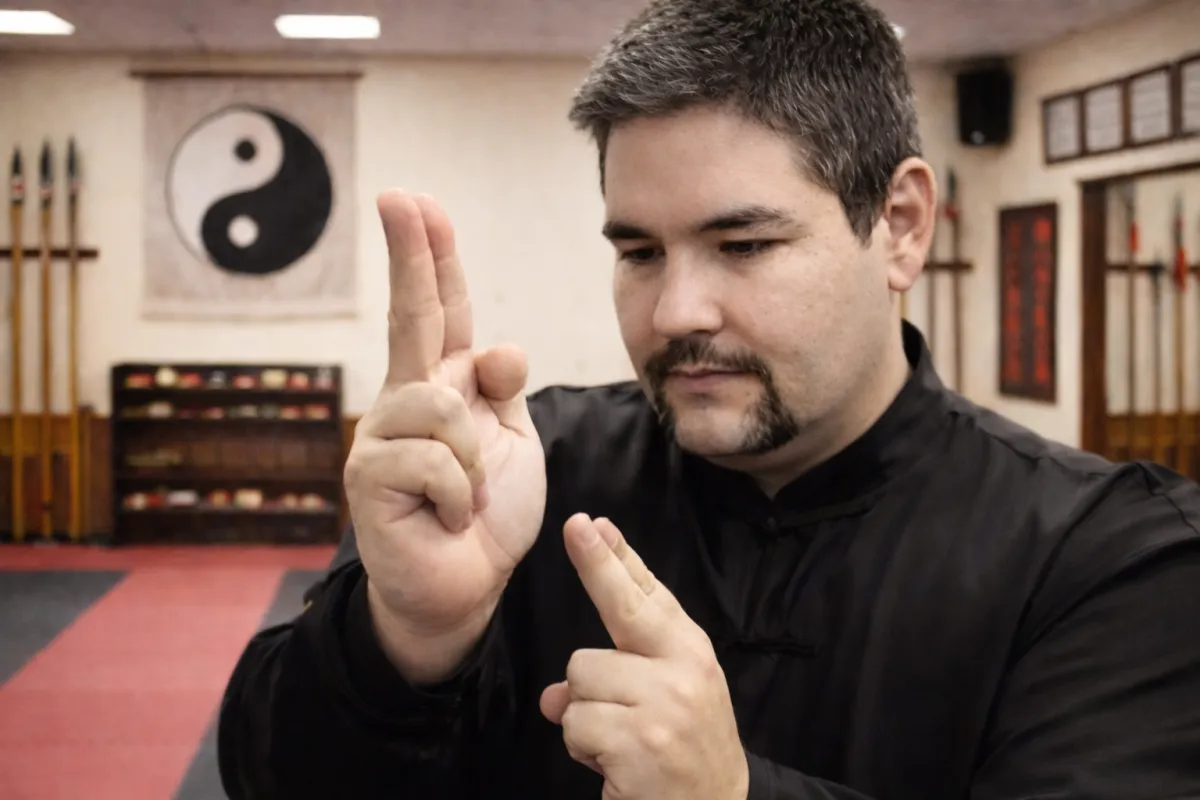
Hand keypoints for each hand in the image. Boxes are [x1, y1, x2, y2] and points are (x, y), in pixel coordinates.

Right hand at [344, 190, 546, 681]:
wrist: (465, 586)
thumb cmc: (486, 514)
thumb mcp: (514, 443)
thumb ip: (502, 391)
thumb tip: (498, 345)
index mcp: (446, 387)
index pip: (440, 312)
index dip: (433, 257)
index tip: (418, 204)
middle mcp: (407, 400)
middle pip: (412, 315)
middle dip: (412, 253)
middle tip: (400, 194)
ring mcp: (381, 436)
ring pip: (445, 405)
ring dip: (475, 461)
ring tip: (465, 498)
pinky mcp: (368, 477)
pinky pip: (436, 460)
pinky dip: (461, 495)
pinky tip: (447, 517)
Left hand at [539, 515, 749, 799]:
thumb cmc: (684, 751)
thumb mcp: (666, 700)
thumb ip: (615, 678)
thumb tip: (554, 699)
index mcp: (690, 652)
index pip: (648, 595)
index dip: (616, 557)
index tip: (592, 523)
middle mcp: (683, 669)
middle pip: (618, 611)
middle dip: (595, 566)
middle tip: (576, 525)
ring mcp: (662, 704)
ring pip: (579, 679)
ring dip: (583, 715)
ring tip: (619, 740)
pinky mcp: (638, 741)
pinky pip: (574, 724)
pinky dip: (583, 747)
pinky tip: (616, 764)